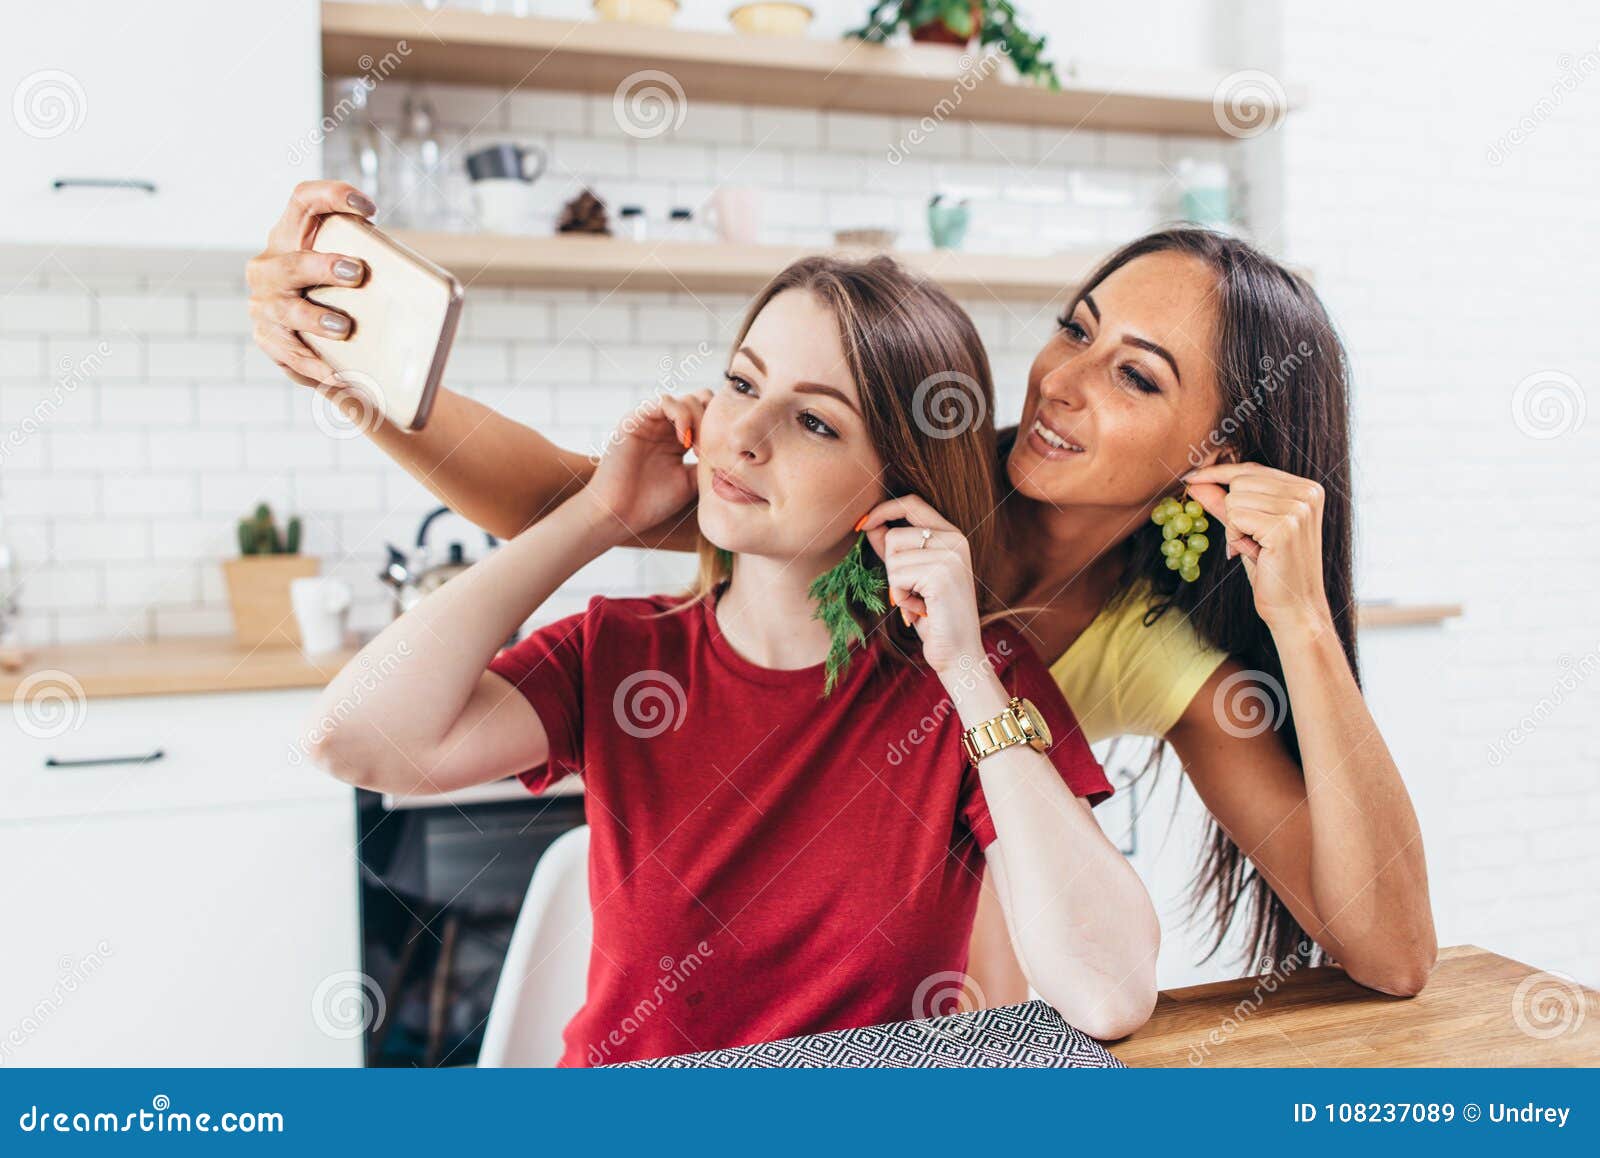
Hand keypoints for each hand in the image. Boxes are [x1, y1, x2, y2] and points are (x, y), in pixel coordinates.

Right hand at [246, 180, 377, 389]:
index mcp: (292, 236)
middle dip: (322, 265)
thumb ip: (373, 264)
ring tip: (343, 327)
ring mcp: (265, 303)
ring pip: (286, 308)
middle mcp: (270, 266)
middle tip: (356, 272)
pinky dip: (316, 364)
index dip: (330, 195)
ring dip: (315, 317)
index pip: (303, 200)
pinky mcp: (268, 339)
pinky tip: (337, 373)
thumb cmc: (344, 299)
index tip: (368, 207)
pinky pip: (291, 353)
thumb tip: (434, 285)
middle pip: (291, 260)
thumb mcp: (351, 274)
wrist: (322, 346)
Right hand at [583, 392, 710, 541]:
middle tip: (710, 448)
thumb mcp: (690, 482)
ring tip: (697, 448)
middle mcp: (666, 426)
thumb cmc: (651, 504)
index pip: (708, 416)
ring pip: (686, 399)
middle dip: (712, 420)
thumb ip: (707, 463)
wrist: (619, 514)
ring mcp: (651, 421)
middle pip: (701, 401)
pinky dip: (680, 415)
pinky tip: (683, 440)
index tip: (721, 454)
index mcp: (679, 439)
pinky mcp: (635, 420)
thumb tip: (731, 454)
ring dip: (698, 419)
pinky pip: (664, 402)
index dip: (719, 428)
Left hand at [858, 495, 982, 675]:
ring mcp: (951, 556)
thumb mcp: (911, 576)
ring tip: (918, 602)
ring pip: (893, 558)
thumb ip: (894, 549)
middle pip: (894, 534)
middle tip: (910, 591)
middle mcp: (955, 540)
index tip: (861, 525)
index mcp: (952, 535)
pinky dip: (901, 598)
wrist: (959, 652)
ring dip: (897, 587)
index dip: (882, 510)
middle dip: (891, 567)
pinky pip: (898, 577)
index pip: (911, 503)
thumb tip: (868, 525)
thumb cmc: (933, 615)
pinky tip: (920, 610)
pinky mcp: (941, 575)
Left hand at [1182, 462, 1335, 634]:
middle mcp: (1308, 492)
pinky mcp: (1285, 527)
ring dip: (1234, 528)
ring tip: (1255, 548)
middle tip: (1248, 540)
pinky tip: (1255, 554)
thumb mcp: (1248, 530)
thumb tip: (1195, 482)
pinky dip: (1235, 538)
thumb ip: (1224, 503)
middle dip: (1232, 512)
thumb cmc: (1273, 570)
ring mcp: (1298, 508)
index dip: (1219, 472)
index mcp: (1306, 488)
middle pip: (1240, 481)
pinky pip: (1235, 518)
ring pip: (1235, 499)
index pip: (1252, 469)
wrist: (1296, 608)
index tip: (1192, 477)